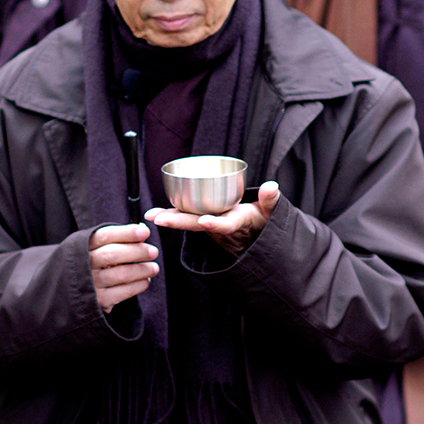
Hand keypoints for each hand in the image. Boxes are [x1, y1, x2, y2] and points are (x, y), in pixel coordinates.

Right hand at [89, 223, 159, 313]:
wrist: (67, 290)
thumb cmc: (89, 262)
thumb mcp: (94, 247)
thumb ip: (115, 238)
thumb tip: (142, 231)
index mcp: (81, 246)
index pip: (104, 236)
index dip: (126, 233)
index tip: (145, 232)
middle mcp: (84, 265)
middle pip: (112, 254)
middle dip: (137, 251)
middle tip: (153, 251)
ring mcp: (91, 284)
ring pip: (121, 274)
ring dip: (142, 270)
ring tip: (154, 267)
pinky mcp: (99, 301)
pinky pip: (124, 292)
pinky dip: (139, 285)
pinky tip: (145, 280)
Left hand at [145, 181, 280, 255]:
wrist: (254, 237)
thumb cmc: (263, 221)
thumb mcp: (270, 213)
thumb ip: (271, 200)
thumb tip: (272, 187)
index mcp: (237, 223)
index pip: (225, 225)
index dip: (215, 225)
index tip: (204, 222)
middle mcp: (220, 227)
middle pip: (197, 225)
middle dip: (179, 222)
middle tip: (160, 219)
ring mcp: (210, 226)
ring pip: (188, 222)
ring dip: (170, 218)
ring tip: (151, 216)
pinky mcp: (203, 222)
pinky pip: (186, 218)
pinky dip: (172, 214)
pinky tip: (155, 214)